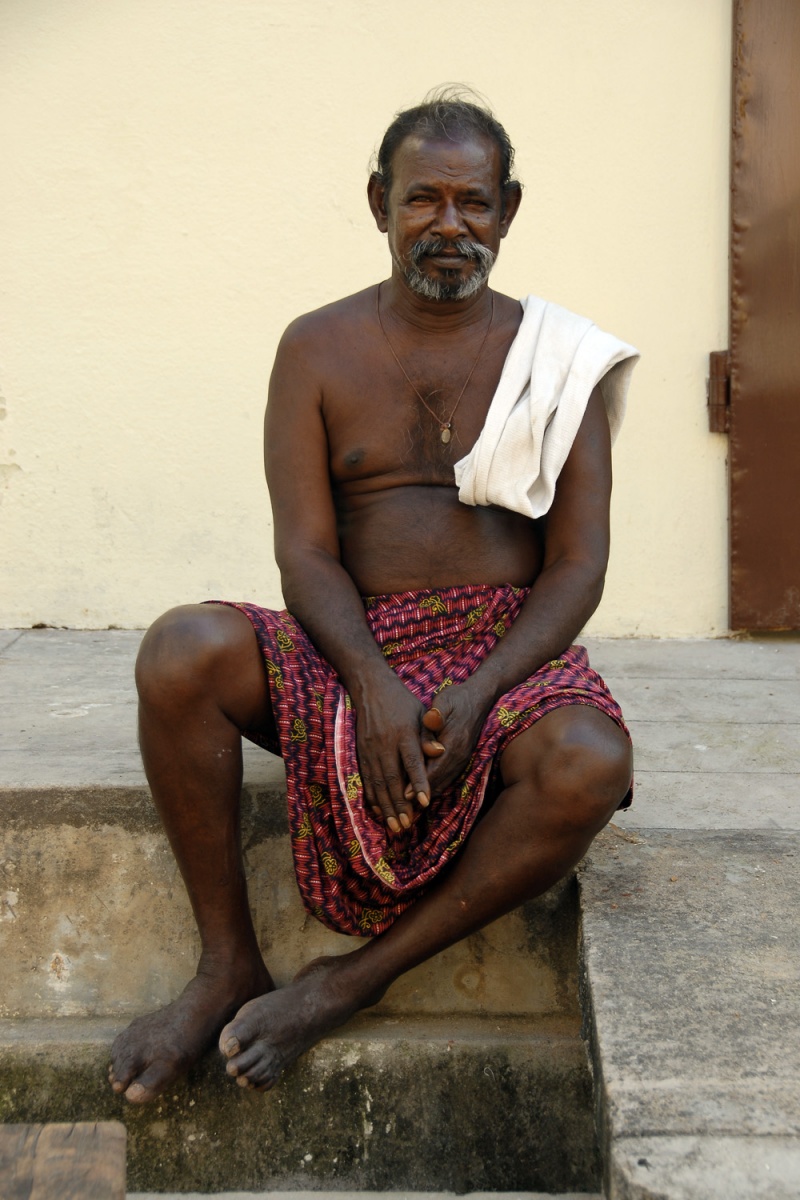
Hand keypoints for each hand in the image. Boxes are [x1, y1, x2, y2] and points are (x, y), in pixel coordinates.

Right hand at [353, 677, 431, 832]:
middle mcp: (386, 744)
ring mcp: (370, 749)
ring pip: (378, 782)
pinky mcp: (361, 753)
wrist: (371, 689)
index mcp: (405, 734)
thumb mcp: (421, 714)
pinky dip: (372, 797)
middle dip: (399, 804)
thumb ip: (429, 735)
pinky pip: (366, 779)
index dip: (418, 782)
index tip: (424, 802)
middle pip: (393, 778)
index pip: (412, 761)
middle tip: (406, 825)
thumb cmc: (403, 703)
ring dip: (386, 806)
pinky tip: (378, 811)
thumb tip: (440, 752)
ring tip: (394, 825)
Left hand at [414, 682, 492, 797]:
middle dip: (420, 796)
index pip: (434, 770)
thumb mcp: (444, 702)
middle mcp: (460, 757)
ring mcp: (462, 760)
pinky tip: (421, 790)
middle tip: (401, 807)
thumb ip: (436, 715)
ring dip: (427, 794)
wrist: (479, 698)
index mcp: (454, 744)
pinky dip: (433, 786)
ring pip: (443, 784)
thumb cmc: (456, 699)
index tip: (403, 795)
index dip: (418, 784)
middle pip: (438, 783)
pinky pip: (446, 778)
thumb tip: (431, 720)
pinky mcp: (461, 760)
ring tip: (408, 805)